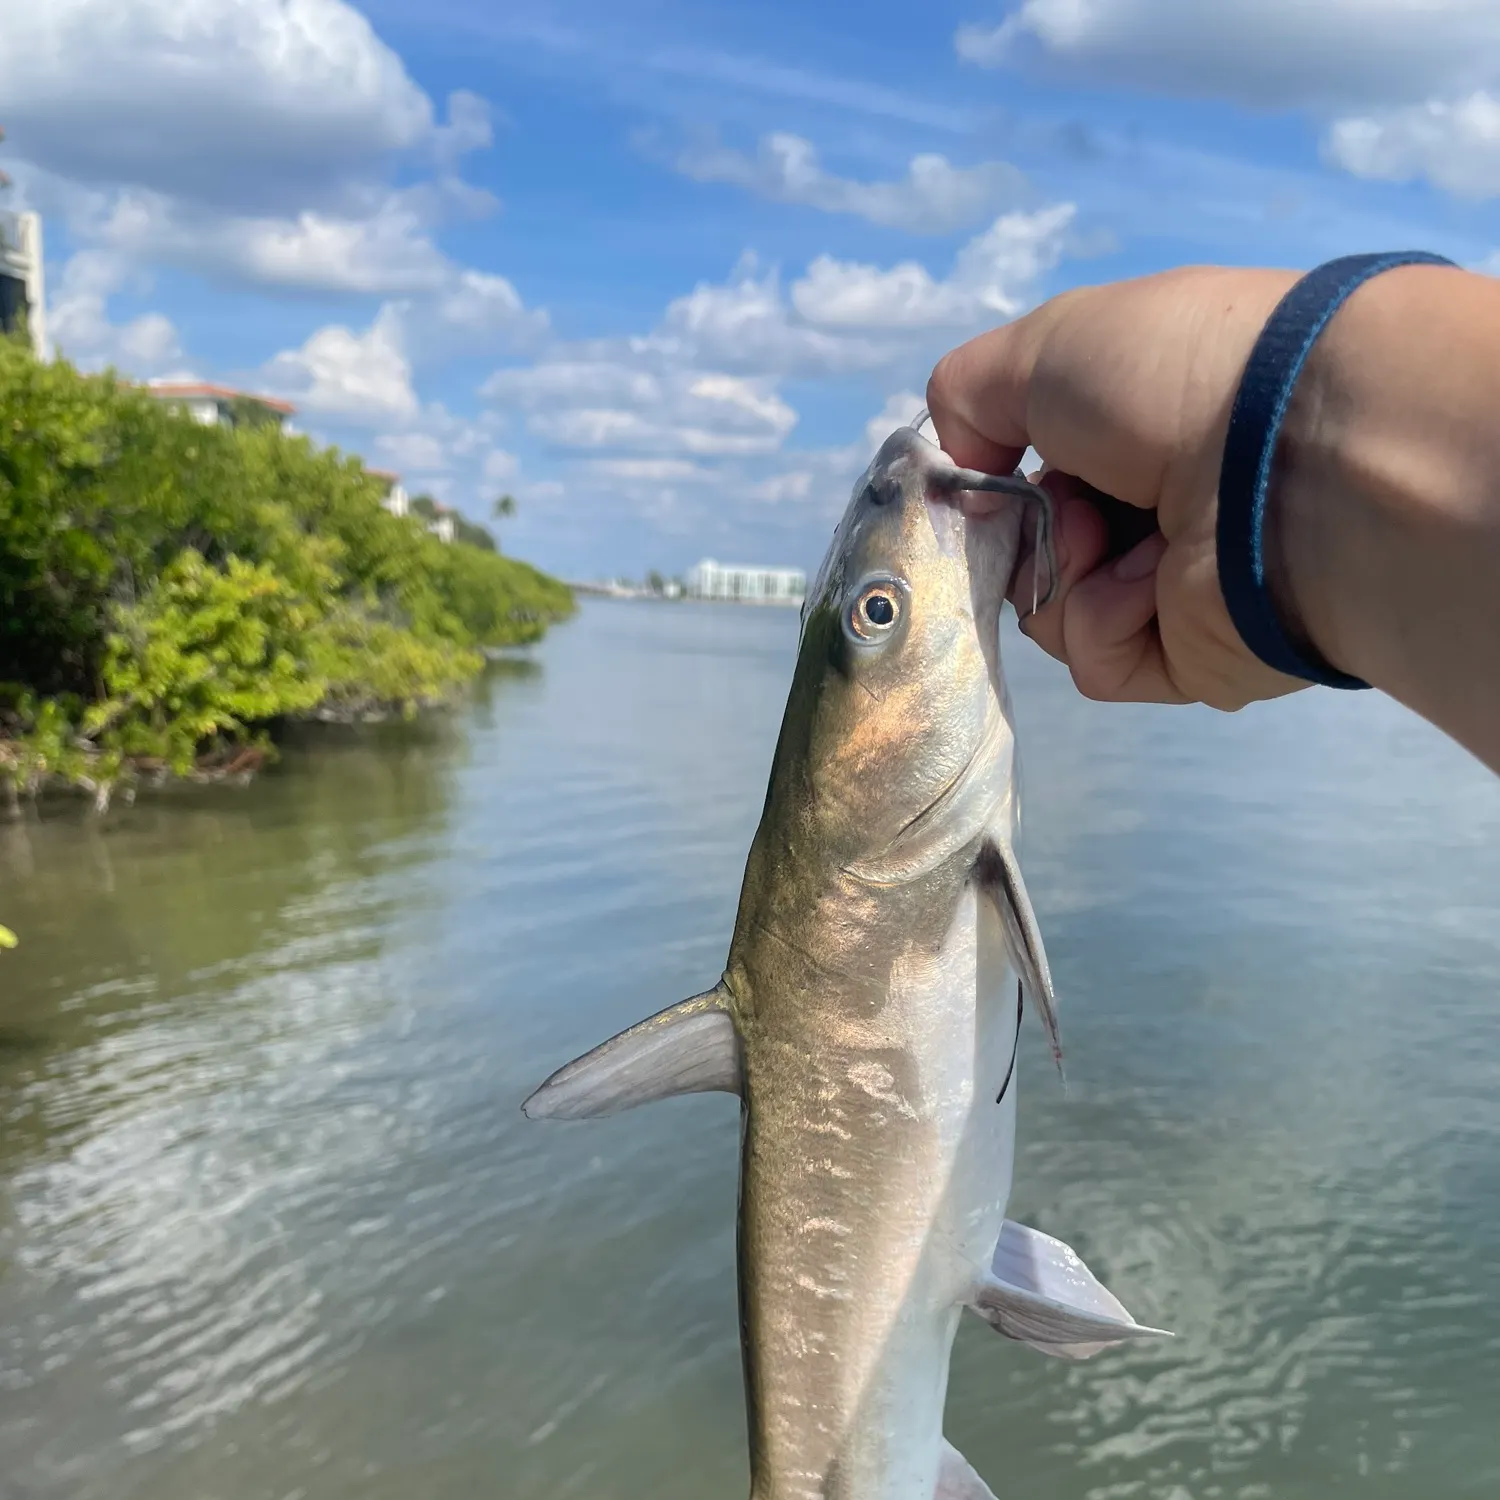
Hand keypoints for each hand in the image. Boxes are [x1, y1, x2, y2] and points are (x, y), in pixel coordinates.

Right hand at [926, 267, 1308, 710]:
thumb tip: (960, 474)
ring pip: (1050, 611)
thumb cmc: (1173, 378)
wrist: (1289, 462)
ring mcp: (1171, 585)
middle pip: (1028, 548)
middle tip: (1061, 504)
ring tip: (1118, 539)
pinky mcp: (1187, 658)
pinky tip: (1149, 583)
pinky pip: (1094, 659)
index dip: (994, 475)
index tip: (986, 469)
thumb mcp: (1045, 345)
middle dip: (1020, 530)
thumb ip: (969, 395)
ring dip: (1063, 571)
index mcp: (1135, 426)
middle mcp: (1154, 504)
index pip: (1030, 471)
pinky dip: (1103, 621)